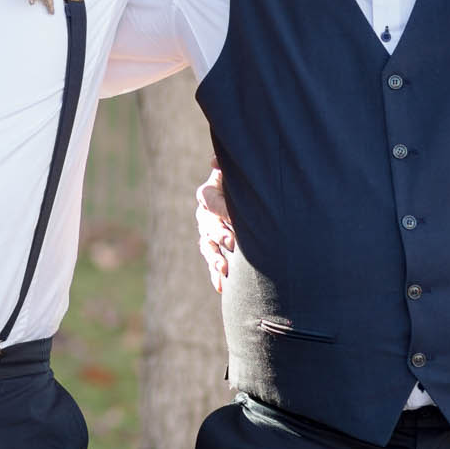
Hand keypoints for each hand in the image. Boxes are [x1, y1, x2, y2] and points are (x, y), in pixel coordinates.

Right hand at [195, 162, 235, 293]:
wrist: (244, 200)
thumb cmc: (239, 183)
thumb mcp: (233, 172)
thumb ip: (225, 166)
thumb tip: (213, 162)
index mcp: (208, 194)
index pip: (208, 199)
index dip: (220, 208)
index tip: (234, 217)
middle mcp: (205, 215)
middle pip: (208, 226)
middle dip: (220, 234)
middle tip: (232, 242)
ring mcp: (207, 234)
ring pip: (208, 247)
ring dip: (215, 258)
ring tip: (225, 268)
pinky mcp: (213, 250)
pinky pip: (211, 262)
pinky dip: (216, 274)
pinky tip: (221, 287)